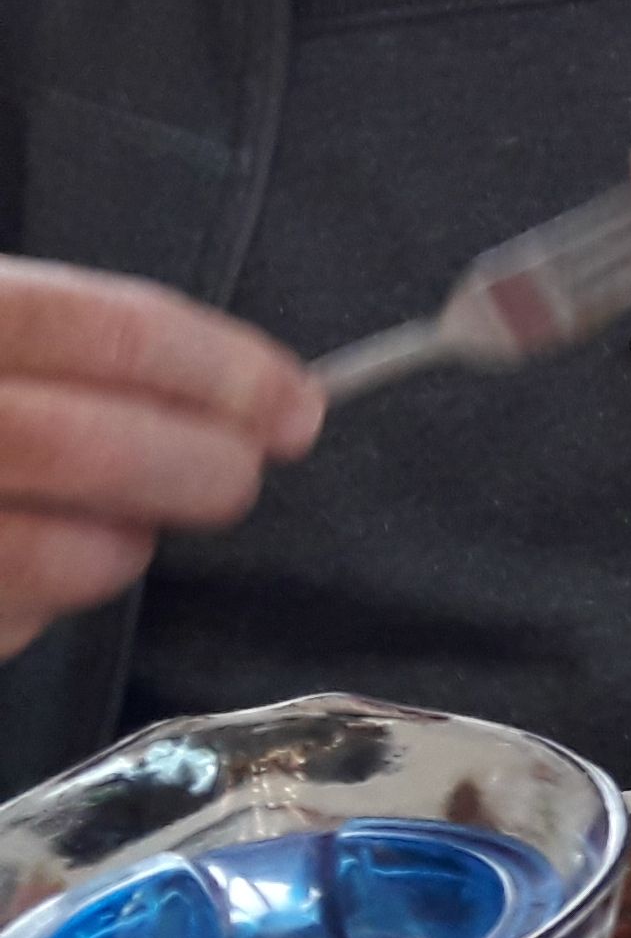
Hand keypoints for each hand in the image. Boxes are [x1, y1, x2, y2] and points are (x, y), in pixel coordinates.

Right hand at [0, 259, 319, 659]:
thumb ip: (63, 344)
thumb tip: (233, 395)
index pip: (106, 329)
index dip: (221, 369)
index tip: (295, 406)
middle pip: (86, 446)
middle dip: (194, 469)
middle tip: (234, 478)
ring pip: (43, 556)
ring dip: (114, 551)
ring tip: (122, 533)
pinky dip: (31, 608)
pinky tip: (29, 576)